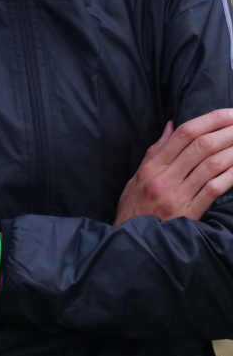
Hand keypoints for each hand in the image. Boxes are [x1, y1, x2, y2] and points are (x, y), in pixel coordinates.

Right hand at [114, 109, 232, 225]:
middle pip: (200, 147)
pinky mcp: (189, 214)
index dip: (208, 120)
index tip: (228, 113)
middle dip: (226, 132)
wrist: (133, 242)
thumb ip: (156, 151)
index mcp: (151, 167)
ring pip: (210, 166)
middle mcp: (164, 178)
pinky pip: (213, 190)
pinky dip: (230, 176)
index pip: (182, 135)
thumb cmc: (135, 208)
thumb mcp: (137, 177)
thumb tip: (172, 126)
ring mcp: (177, 196)